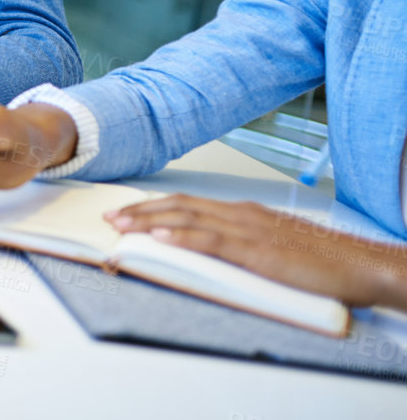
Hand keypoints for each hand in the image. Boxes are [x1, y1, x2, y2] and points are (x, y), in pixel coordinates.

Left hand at [105, 195, 406, 307]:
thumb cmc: (317, 258)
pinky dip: (186, 239)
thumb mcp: (267, 245)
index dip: (151, 206)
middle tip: (109, 219)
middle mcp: (240, 214)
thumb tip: (200, 248)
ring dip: (151, 222)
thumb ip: (235, 243)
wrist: (357, 263)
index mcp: (240, 212)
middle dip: (140, 212)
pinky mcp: (260, 252)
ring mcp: (249, 231)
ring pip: (190, 220)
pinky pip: (216, 242)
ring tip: (123, 228)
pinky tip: (162, 240)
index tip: (122, 212)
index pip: (185, 204)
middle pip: (179, 207)